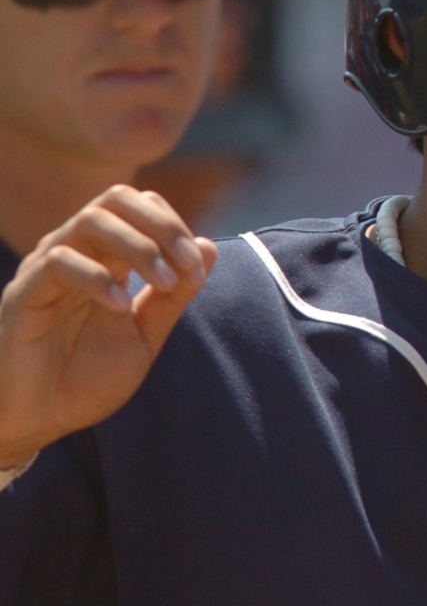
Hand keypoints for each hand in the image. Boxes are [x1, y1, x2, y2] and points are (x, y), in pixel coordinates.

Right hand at [0, 186, 216, 466]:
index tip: (197, 264)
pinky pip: (58, 262)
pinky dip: (97, 277)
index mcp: (106, 258)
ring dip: (138, 245)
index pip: (140, 205)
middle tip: (187, 263)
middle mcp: (75, 253)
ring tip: (163, 282)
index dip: (173, 224)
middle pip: (116, 199)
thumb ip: (173, 296)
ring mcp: (46, 269)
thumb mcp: (144, 336)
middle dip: (162, 225)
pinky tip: (120, 306)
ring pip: (90, 221)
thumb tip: (209, 246)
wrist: (38, 422)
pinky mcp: (23, 294)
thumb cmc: (86, 378)